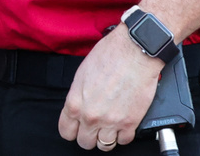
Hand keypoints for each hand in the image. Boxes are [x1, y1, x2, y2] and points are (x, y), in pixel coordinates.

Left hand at [58, 25, 163, 148]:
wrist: (133, 53)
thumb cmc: (108, 57)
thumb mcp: (81, 75)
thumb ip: (78, 96)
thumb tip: (79, 106)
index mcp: (75, 103)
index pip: (66, 131)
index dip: (71, 130)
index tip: (76, 128)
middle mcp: (91, 116)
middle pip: (84, 142)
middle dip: (88, 135)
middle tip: (93, 127)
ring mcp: (111, 122)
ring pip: (104, 145)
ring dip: (106, 138)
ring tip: (108, 128)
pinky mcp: (131, 123)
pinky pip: (124, 141)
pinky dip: (123, 135)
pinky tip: (122, 125)